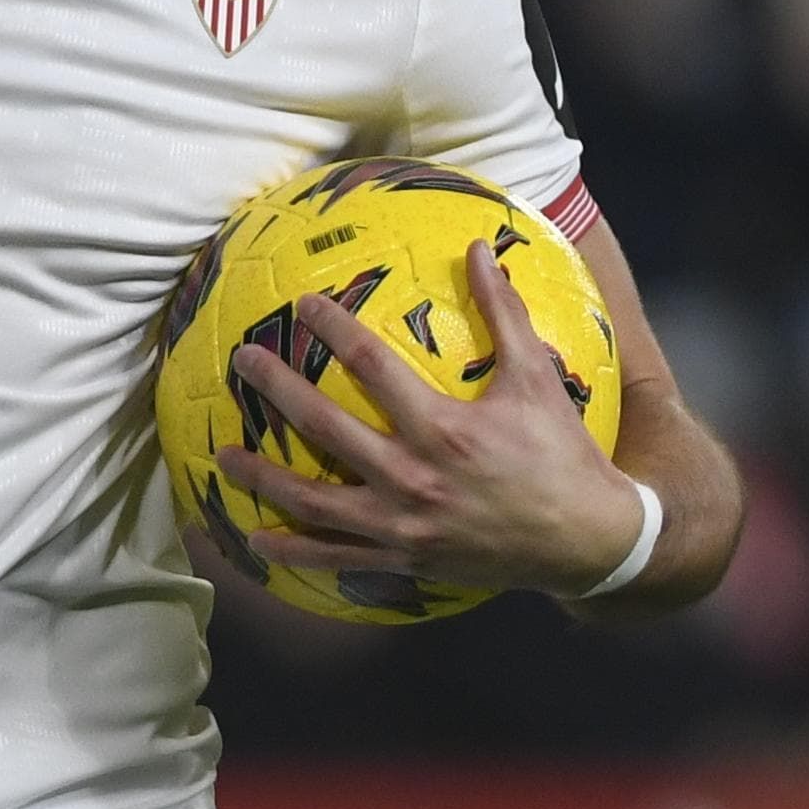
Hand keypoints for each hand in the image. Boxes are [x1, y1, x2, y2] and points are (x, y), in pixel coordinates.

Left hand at [215, 237, 646, 599]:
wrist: (587, 541)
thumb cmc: (562, 454)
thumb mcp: (537, 378)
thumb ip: (504, 313)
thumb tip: (480, 248)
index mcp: (443, 429)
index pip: (371, 366)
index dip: (333, 329)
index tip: (303, 305)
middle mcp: (414, 479)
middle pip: (325, 428)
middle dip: (276, 391)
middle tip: (241, 362)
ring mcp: (403, 526)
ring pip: (314, 502)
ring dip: (263, 478)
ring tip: (222, 454)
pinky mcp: (404, 560)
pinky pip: (336, 558)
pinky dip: (293, 550)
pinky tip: (256, 539)